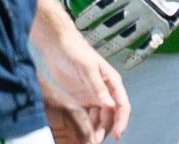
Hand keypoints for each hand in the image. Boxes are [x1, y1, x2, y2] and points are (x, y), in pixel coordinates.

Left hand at [36, 25, 129, 142]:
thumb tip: (111, 105)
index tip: (117, 135)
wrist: (55, 44)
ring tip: (88, 141)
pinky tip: (81, 133)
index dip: (121, 122)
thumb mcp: (87, 68)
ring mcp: (93, 95)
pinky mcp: (81, 99)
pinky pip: (87, 116)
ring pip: (99, 119)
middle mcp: (105, 91)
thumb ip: (98, 87)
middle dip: (106, 130)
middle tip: (95, 142)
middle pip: (111, 116)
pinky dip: (86, 125)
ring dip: (96, 130)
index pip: (122, 106)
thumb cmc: (74, 49)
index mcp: (112, 82)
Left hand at [75, 0, 178, 67]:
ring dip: (111, 46)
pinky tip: (125, 65)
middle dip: (96, 34)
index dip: (91, 15)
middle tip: (83, 43)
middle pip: (112, 23)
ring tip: (98, 54)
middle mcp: (138, 5)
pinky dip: (137, 56)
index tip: (79, 24)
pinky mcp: (163, 28)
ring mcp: (150, 18)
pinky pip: (148, 45)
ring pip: (127, 36)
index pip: (104, 5)